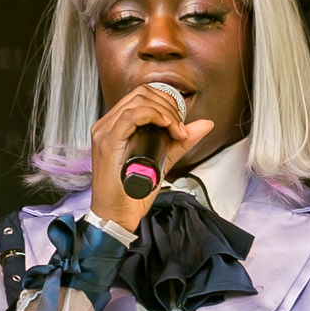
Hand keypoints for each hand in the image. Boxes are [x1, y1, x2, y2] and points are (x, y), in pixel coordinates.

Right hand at [89, 82, 214, 232]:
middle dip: (168, 105)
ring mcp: (105, 132)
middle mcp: (106, 125)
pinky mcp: (108, 142)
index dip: (166, 102)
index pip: (141, 96)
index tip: (180, 122)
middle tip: (180, 127)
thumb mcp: (162, 161)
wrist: (116, 216)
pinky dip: (155, 116)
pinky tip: (167, 127)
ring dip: (165, 111)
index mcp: (115, 126)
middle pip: (140, 93)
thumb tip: (204, 125)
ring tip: (176, 131)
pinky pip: (132, 115)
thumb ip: (180, 143)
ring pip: (138, 100)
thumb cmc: (132, 193)